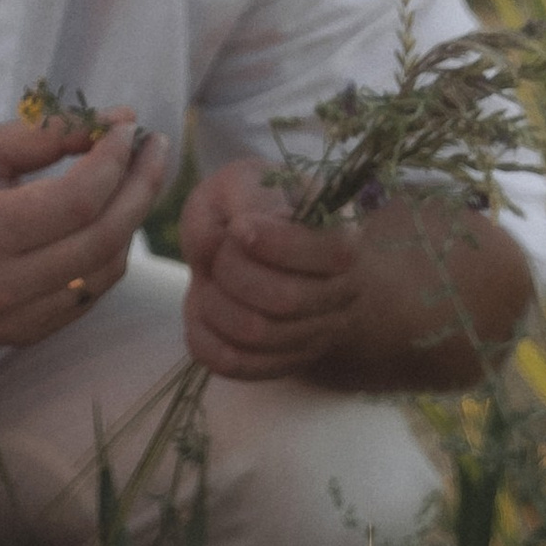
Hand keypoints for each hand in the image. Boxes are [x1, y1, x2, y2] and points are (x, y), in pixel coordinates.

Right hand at [0, 114, 172, 347]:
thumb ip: (47, 135)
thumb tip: (119, 120)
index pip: (80, 198)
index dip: (117, 159)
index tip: (130, 128)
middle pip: (103, 238)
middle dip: (140, 187)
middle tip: (154, 149)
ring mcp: (9, 320)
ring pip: (104, 272)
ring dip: (128, 223)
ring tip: (131, 182)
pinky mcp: (17, 336)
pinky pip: (85, 297)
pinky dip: (104, 257)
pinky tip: (104, 223)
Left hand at [178, 157, 368, 379]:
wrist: (265, 252)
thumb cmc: (252, 207)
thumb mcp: (244, 181)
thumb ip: (238, 198)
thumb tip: (231, 239)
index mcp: (343, 239)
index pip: (329, 253)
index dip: (274, 242)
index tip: (238, 228)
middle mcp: (341, 292)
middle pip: (286, 299)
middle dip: (233, 272)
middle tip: (219, 255)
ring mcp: (315, 333)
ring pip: (256, 334)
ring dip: (213, 303)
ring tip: (208, 280)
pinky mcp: (279, 362)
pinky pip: (234, 363)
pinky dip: (203, 337)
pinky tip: (202, 311)